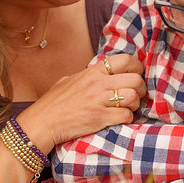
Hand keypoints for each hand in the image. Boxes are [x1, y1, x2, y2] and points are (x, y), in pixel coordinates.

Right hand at [22, 52, 147, 149]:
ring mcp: (100, 100)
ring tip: (129, 108)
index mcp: (93, 71)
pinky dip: (128, 118)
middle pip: (135, 79)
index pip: (125, 60)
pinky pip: (125, 115)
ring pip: (134, 97)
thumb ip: (87, 74)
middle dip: (140, 88)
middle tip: (136, 95)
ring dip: (135, 104)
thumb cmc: (53, 102)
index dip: (136, 67)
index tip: (136, 74)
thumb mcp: (69, 80)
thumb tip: (99, 71)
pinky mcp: (100, 118)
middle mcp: (98, 83)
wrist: (42, 122)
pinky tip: (121, 119)